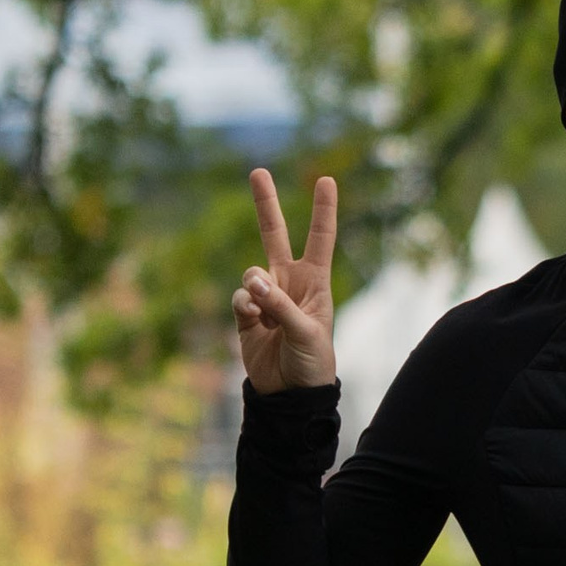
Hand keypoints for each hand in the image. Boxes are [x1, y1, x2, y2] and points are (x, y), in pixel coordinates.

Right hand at [232, 169, 338, 393]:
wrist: (290, 393)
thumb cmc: (312, 362)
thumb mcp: (307, 333)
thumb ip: (281, 305)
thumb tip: (252, 281)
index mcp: (316, 283)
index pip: (320, 239)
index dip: (323, 210)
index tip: (327, 180)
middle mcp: (289, 283)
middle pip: (275, 235)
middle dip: (266, 204)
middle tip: (258, 171)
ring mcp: (265, 297)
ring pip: (251, 272)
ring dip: (255, 287)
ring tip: (266, 312)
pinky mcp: (245, 314)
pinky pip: (238, 298)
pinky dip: (244, 306)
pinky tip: (254, 323)